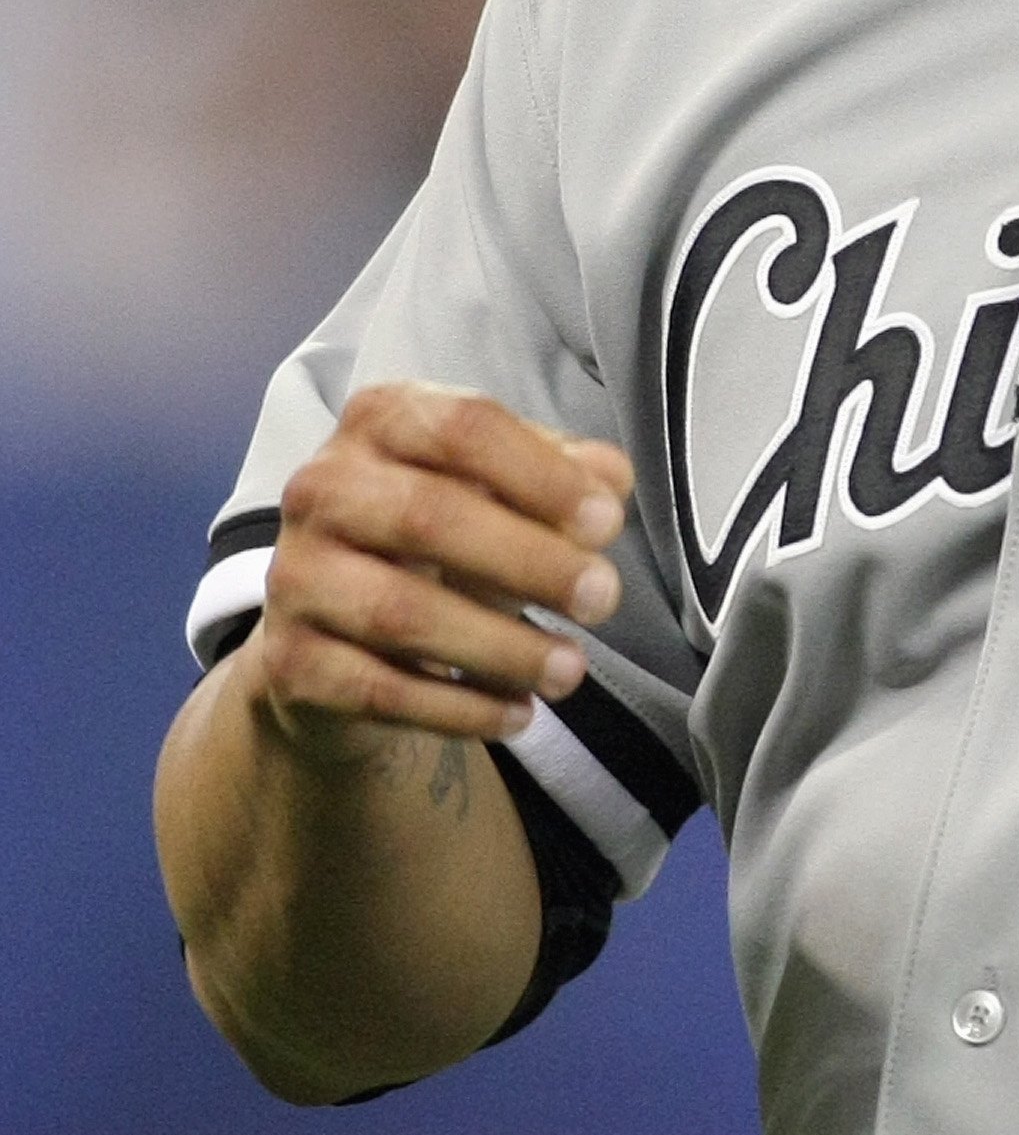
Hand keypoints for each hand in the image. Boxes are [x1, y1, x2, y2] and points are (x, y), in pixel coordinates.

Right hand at [244, 383, 632, 761]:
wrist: (338, 632)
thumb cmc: (440, 541)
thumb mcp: (499, 492)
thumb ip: (559, 476)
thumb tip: (611, 481)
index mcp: (381, 421)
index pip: (462, 427)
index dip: (541, 474)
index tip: (607, 522)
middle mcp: (323, 488)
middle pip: (428, 516)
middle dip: (530, 562)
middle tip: (603, 598)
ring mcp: (296, 577)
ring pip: (400, 612)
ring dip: (501, 647)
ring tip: (572, 670)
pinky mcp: (291, 661)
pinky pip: (380, 690)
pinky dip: (459, 708)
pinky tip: (518, 713)